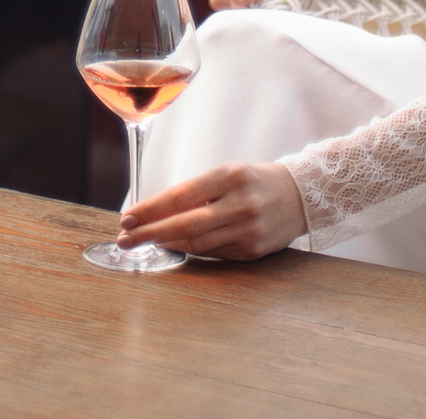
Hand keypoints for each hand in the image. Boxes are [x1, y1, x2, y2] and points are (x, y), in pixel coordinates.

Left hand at [119, 161, 308, 259]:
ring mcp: (248, 230)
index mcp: (230, 177)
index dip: (151, 209)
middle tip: (126, 238)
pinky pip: (213, 253)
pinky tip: (173, 247)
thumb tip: (155, 211)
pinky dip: (190, 250)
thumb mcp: (226, 173)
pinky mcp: (253, 251)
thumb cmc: (253, 180)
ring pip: (197, 243)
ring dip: (166, 244)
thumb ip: (196, 192)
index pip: (181, 196)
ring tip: (143, 242)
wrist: (299, 196)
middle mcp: (240, 205)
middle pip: (185, 224)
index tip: (128, 217)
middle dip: (150, 232)